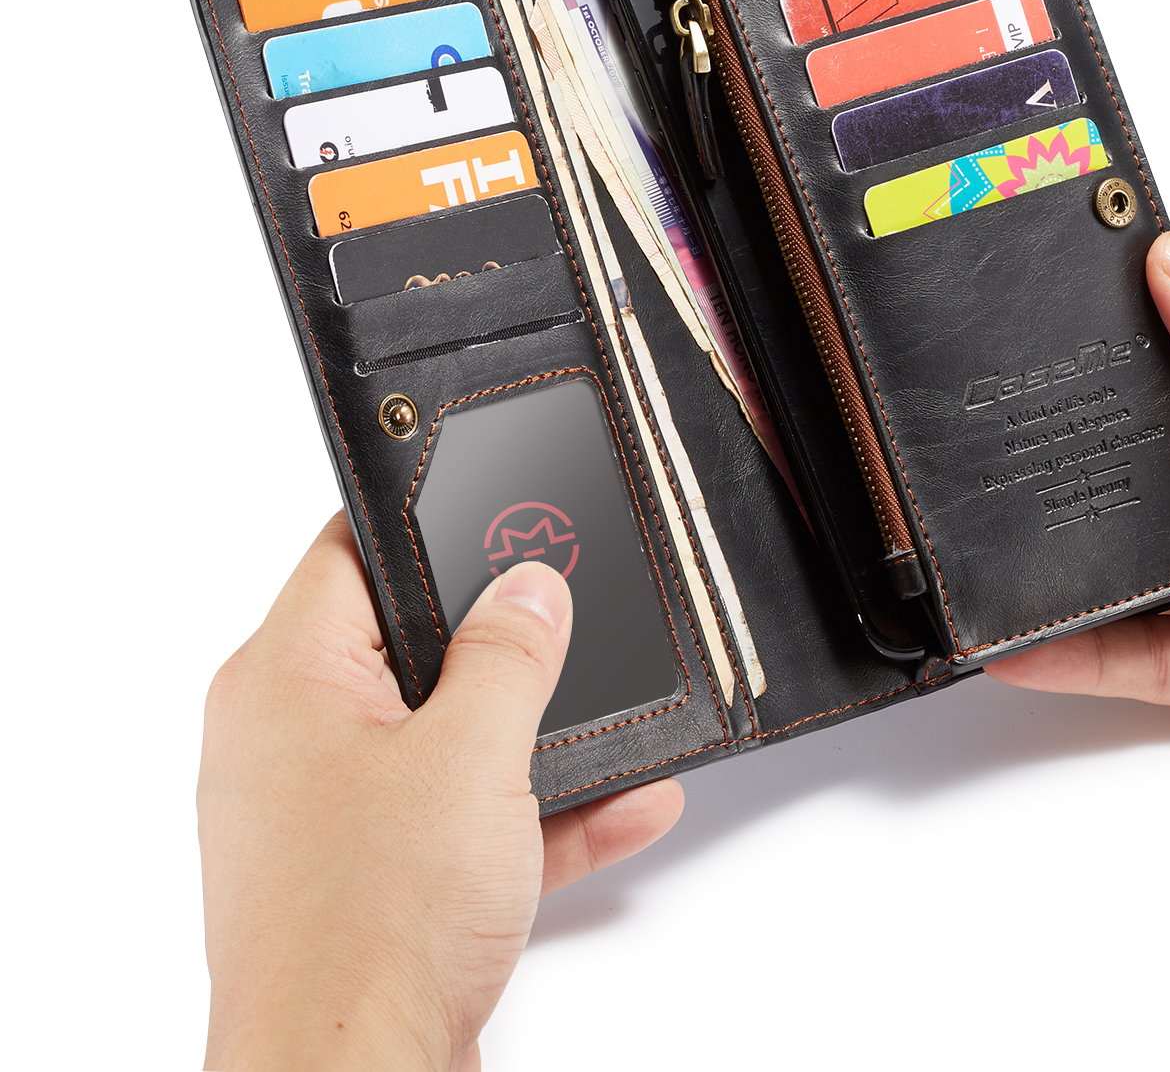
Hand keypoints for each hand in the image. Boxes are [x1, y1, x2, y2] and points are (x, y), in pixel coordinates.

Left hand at [198, 515, 683, 1070]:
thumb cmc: (368, 929)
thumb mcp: (470, 756)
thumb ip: (509, 655)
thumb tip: (527, 589)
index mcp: (286, 683)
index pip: (348, 556)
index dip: (423, 524)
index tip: (491, 502)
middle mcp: (294, 743)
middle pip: (407, 648)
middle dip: (501, 634)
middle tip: (567, 600)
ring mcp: (333, 817)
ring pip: (445, 741)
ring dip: (534, 733)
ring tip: (615, 705)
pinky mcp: (373, 882)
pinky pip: (461, 821)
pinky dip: (533, 812)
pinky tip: (624, 805)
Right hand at [989, 231, 1169, 797]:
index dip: (1120, 353)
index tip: (1040, 333)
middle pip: (1150, 469)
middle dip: (1080, 459)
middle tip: (992, 441)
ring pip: (1139, 563)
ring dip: (1072, 556)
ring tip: (989, 542)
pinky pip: (1152, 658)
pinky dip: (1085, 653)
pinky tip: (1027, 637)